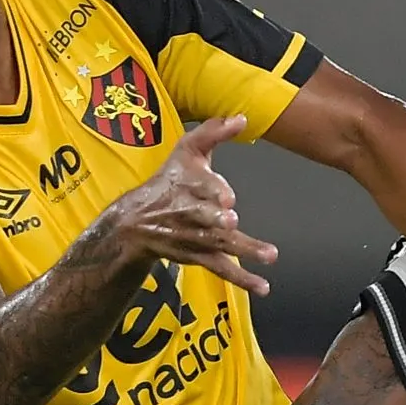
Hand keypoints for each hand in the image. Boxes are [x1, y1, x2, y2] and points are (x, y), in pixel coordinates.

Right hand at [103, 114, 279, 294]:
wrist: (135, 222)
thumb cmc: (168, 181)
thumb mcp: (186, 151)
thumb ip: (213, 132)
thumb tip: (244, 117)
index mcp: (186, 184)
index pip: (199, 185)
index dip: (212, 190)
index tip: (227, 196)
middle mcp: (189, 212)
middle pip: (203, 216)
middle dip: (215, 220)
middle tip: (230, 221)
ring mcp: (195, 237)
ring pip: (218, 244)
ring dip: (243, 250)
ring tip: (269, 255)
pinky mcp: (199, 256)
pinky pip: (222, 269)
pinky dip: (243, 279)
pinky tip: (264, 287)